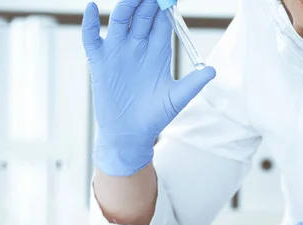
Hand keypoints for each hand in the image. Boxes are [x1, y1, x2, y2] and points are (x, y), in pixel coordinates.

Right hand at [82, 0, 215, 176]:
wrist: (130, 134)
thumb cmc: (155, 117)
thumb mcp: (176, 99)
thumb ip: (193, 84)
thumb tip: (212, 71)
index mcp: (158, 52)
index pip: (163, 22)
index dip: (167, 7)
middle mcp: (138, 47)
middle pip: (142, 15)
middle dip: (147, 0)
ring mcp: (118, 51)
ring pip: (120, 20)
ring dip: (126, 6)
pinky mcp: (99, 61)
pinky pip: (92, 38)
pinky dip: (90, 23)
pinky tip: (93, 9)